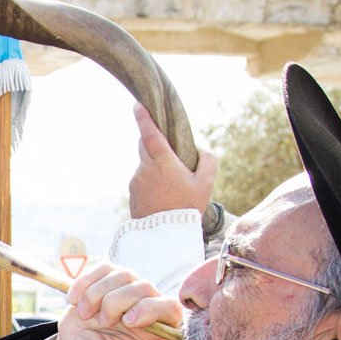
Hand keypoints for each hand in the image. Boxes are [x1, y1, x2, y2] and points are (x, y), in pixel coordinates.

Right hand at [40, 262, 183, 339]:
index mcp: (157, 331)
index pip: (171, 307)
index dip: (151, 309)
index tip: (127, 321)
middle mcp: (147, 306)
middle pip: (145, 287)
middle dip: (118, 302)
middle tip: (102, 322)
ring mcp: (127, 290)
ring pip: (124, 275)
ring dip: (97, 294)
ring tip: (85, 314)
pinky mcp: (108, 280)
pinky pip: (103, 268)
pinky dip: (85, 283)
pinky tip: (75, 300)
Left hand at [127, 104, 217, 219]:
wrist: (166, 235)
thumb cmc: (188, 207)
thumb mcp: (206, 183)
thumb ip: (208, 161)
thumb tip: (200, 150)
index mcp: (162, 162)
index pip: (150, 134)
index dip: (144, 117)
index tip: (138, 104)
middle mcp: (145, 168)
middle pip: (145, 145)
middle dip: (154, 141)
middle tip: (170, 149)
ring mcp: (136, 180)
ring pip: (145, 163)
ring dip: (156, 165)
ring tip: (172, 183)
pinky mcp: (132, 192)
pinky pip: (142, 178)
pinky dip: (151, 179)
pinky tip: (164, 193)